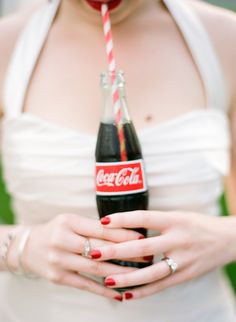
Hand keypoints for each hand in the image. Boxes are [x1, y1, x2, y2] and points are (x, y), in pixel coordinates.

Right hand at [8, 213, 143, 300]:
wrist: (28, 247)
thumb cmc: (56, 231)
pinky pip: (85, 284)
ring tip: (139, 274)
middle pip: (100, 248)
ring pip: (95, 268)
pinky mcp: (58, 277)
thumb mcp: (71, 221)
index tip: (142, 237)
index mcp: (68, 222)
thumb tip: (125, 233)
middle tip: (147, 256)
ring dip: (120, 272)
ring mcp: (59, 260)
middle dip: (126, 253)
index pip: (101, 229)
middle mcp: (62, 240)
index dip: (123, 234)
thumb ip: (93, 227)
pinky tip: (119, 293)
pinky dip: (103, 289)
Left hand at [90, 210, 233, 299]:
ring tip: (107, 280)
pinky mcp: (185, 275)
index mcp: (175, 220)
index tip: (103, 221)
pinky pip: (161, 286)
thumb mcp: (178, 215)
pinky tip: (126, 296)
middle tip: (93, 253)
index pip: (144, 217)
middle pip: (142, 247)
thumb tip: (127, 225)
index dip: (123, 219)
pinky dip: (143, 292)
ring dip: (127, 277)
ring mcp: (183, 260)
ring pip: (151, 272)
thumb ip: (156, 221)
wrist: (228, 240)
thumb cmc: (198, 224)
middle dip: (116, 251)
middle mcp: (178, 239)